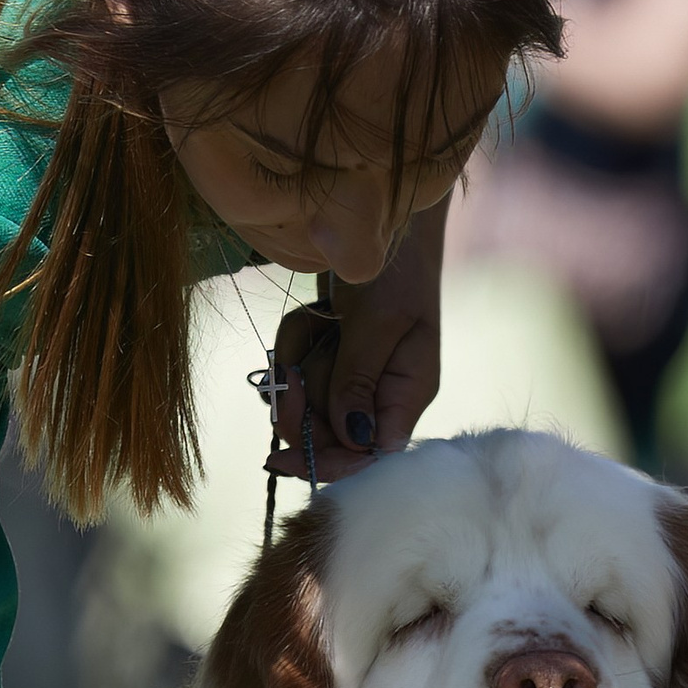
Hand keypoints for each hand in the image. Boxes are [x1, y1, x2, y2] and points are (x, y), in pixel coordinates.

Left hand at [263, 197, 444, 481]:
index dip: (328, 464)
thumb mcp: (379, 321)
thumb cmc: (393, 266)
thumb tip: (355, 439)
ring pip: (304, 400)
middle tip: (285, 377)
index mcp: (407, 394)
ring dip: (299, 359)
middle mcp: (380, 395)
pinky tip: (312, 314)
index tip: (280, 460)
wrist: (377, 222)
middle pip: (326, 434)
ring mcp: (352, 378)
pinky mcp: (328, 360)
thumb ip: (360, 379)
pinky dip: (293, 342)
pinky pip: (293, 369)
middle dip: (301, 403)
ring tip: (318, 319)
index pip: (370, 454)